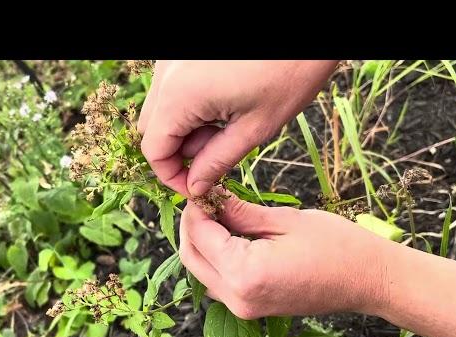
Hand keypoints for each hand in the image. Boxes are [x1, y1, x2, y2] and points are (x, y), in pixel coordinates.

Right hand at [138, 60, 337, 196]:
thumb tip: (195, 186)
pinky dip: (188, 109)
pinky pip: (172, 91)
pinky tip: (221, 106)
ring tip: (222, 128)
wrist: (304, 30)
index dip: (172, 177)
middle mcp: (166, 75)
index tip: (196, 188)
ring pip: (160, 111)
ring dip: (183, 130)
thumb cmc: (289, 71)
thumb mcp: (255, 128)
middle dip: (177, 153)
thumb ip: (217, 161)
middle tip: (213, 157)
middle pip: (151, 130)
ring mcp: (172, 61)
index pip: (153, 151)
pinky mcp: (183, 55)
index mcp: (179, 96)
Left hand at [178, 192, 389, 319]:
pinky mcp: (250, 309)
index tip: (203, 186)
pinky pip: (218, 281)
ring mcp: (243, 308)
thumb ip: (240, 212)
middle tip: (207, 198)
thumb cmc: (338, 246)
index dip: (196, 208)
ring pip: (201, 271)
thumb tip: (210, 197)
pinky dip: (215, 258)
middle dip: (192, 225)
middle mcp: (237, 298)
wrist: (370, 282)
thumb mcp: (284, 220)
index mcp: (245, 274)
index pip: (199, 236)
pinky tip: (229, 235)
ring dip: (202, 242)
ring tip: (219, 212)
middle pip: (191, 257)